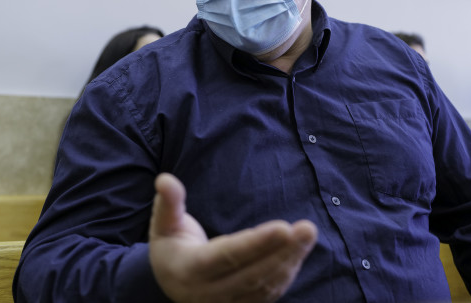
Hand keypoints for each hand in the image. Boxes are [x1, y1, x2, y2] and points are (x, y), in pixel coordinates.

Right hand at [149, 173, 316, 302]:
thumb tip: (165, 180)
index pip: (227, 256)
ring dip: (290, 261)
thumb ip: (168, 202)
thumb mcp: (163, 224)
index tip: (283, 227)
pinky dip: (285, 274)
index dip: (256, 243)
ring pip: (264, 286)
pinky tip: (297, 252)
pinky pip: (267, 294)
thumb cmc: (169, 246)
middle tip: (308, 228)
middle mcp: (209, 292)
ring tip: (307, 235)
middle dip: (283, 250)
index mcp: (190, 269)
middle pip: (253, 273)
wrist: (168, 284)